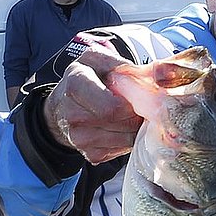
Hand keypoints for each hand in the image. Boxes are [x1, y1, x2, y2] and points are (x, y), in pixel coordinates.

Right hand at [43, 44, 142, 163]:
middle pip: (123, 123)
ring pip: (126, 139)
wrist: (62, 106)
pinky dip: (128, 139)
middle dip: (138, 114)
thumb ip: (124, 65)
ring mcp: (80, 139)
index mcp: (76, 86)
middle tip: (140, 105)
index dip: (133, 103)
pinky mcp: (91, 155)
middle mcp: (74, 116)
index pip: (113, 107)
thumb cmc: (85, 79)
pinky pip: (122, 150)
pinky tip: (122, 127)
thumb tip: (154, 75)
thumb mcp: (98, 60)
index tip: (138, 96)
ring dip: (135, 127)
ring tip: (130, 115)